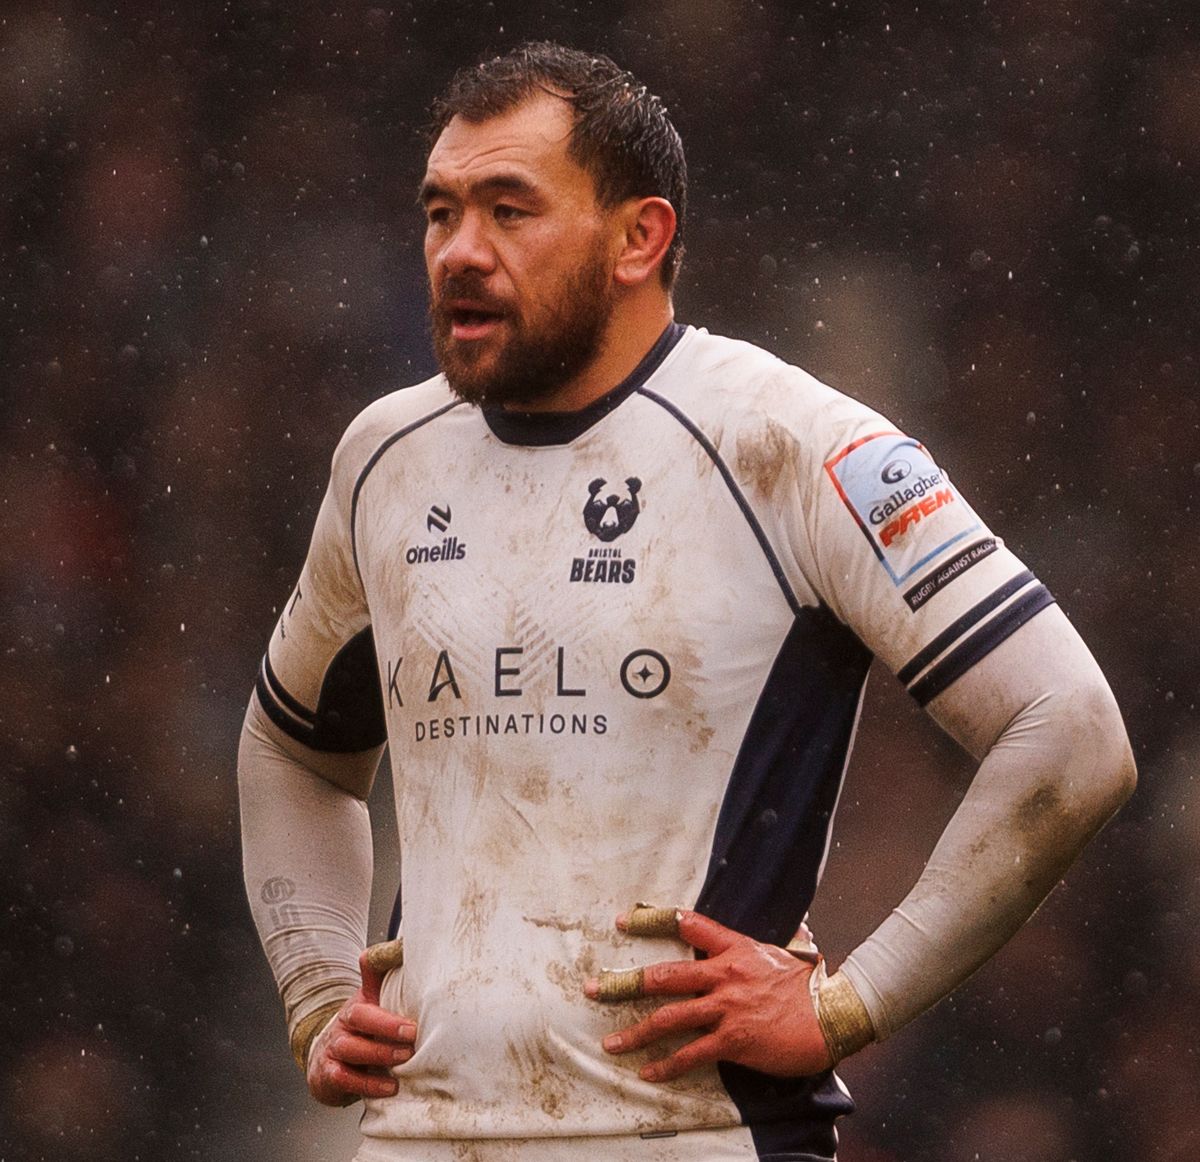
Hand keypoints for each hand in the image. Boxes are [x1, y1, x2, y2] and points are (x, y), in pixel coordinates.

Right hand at [306, 947, 416, 1105]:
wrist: (326, 1062)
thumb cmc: (362, 1032)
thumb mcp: (375, 1006)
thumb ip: (390, 981)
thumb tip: (408, 948)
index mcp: (360, 1003)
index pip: (370, 982)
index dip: (384, 980)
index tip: (410, 1003)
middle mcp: (345, 1021)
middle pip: (360, 1015)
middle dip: (387, 1025)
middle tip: (412, 1034)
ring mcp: (334, 1047)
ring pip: (350, 1047)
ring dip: (379, 1054)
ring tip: (405, 1059)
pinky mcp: (328, 1073)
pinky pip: (344, 1078)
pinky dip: (367, 1084)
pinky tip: (389, 1087)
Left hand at [584, 910, 832, 1082]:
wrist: (834, 1015)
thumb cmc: (814, 985)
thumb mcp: (791, 954)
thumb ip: (779, 942)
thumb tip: (799, 931)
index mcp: (736, 948)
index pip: (687, 925)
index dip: (652, 921)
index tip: (623, 921)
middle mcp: (724, 974)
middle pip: (664, 976)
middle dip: (624, 983)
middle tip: (594, 988)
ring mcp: (727, 1008)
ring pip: (669, 1018)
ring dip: (636, 1032)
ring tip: (611, 1043)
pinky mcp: (734, 1040)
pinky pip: (691, 1054)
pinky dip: (667, 1066)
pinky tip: (648, 1073)